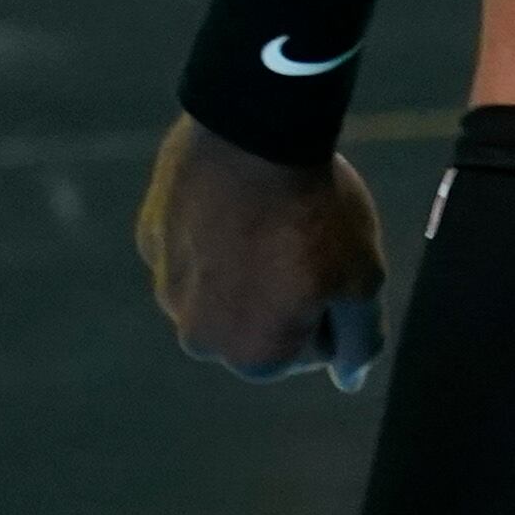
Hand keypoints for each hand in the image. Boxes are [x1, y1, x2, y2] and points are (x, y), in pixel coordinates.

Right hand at [137, 114, 387, 388]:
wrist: (254, 133)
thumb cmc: (317, 213)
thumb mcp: (363, 279)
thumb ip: (359, 342)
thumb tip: (350, 381)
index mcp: (255, 358)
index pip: (313, 347)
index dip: (334, 301)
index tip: (332, 262)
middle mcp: (200, 339)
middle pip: (262, 322)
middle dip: (286, 291)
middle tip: (303, 238)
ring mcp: (167, 288)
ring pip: (224, 285)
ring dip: (247, 263)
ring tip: (270, 214)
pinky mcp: (151, 240)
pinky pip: (193, 247)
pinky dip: (215, 231)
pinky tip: (236, 198)